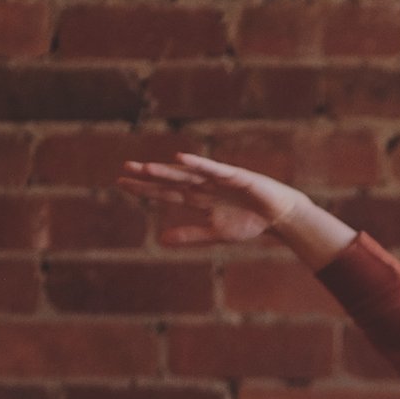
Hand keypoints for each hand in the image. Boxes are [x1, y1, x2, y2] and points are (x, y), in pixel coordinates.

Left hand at [117, 152, 309, 246]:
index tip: (122, 183)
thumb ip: (189, 234)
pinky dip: (199, 164)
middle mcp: (203, 185)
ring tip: (146, 168)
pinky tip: (183, 159)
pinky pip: (213, 169)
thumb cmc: (248, 221)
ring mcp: (218, 179)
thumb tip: (161, 240)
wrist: (277, 215)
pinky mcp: (235, 175)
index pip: (165, 192)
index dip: (145, 188)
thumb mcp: (215, 232)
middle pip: (171, 179)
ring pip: (187, 174)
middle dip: (149, 175)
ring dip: (168, 171)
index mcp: (197, 198)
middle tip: (125, 169)